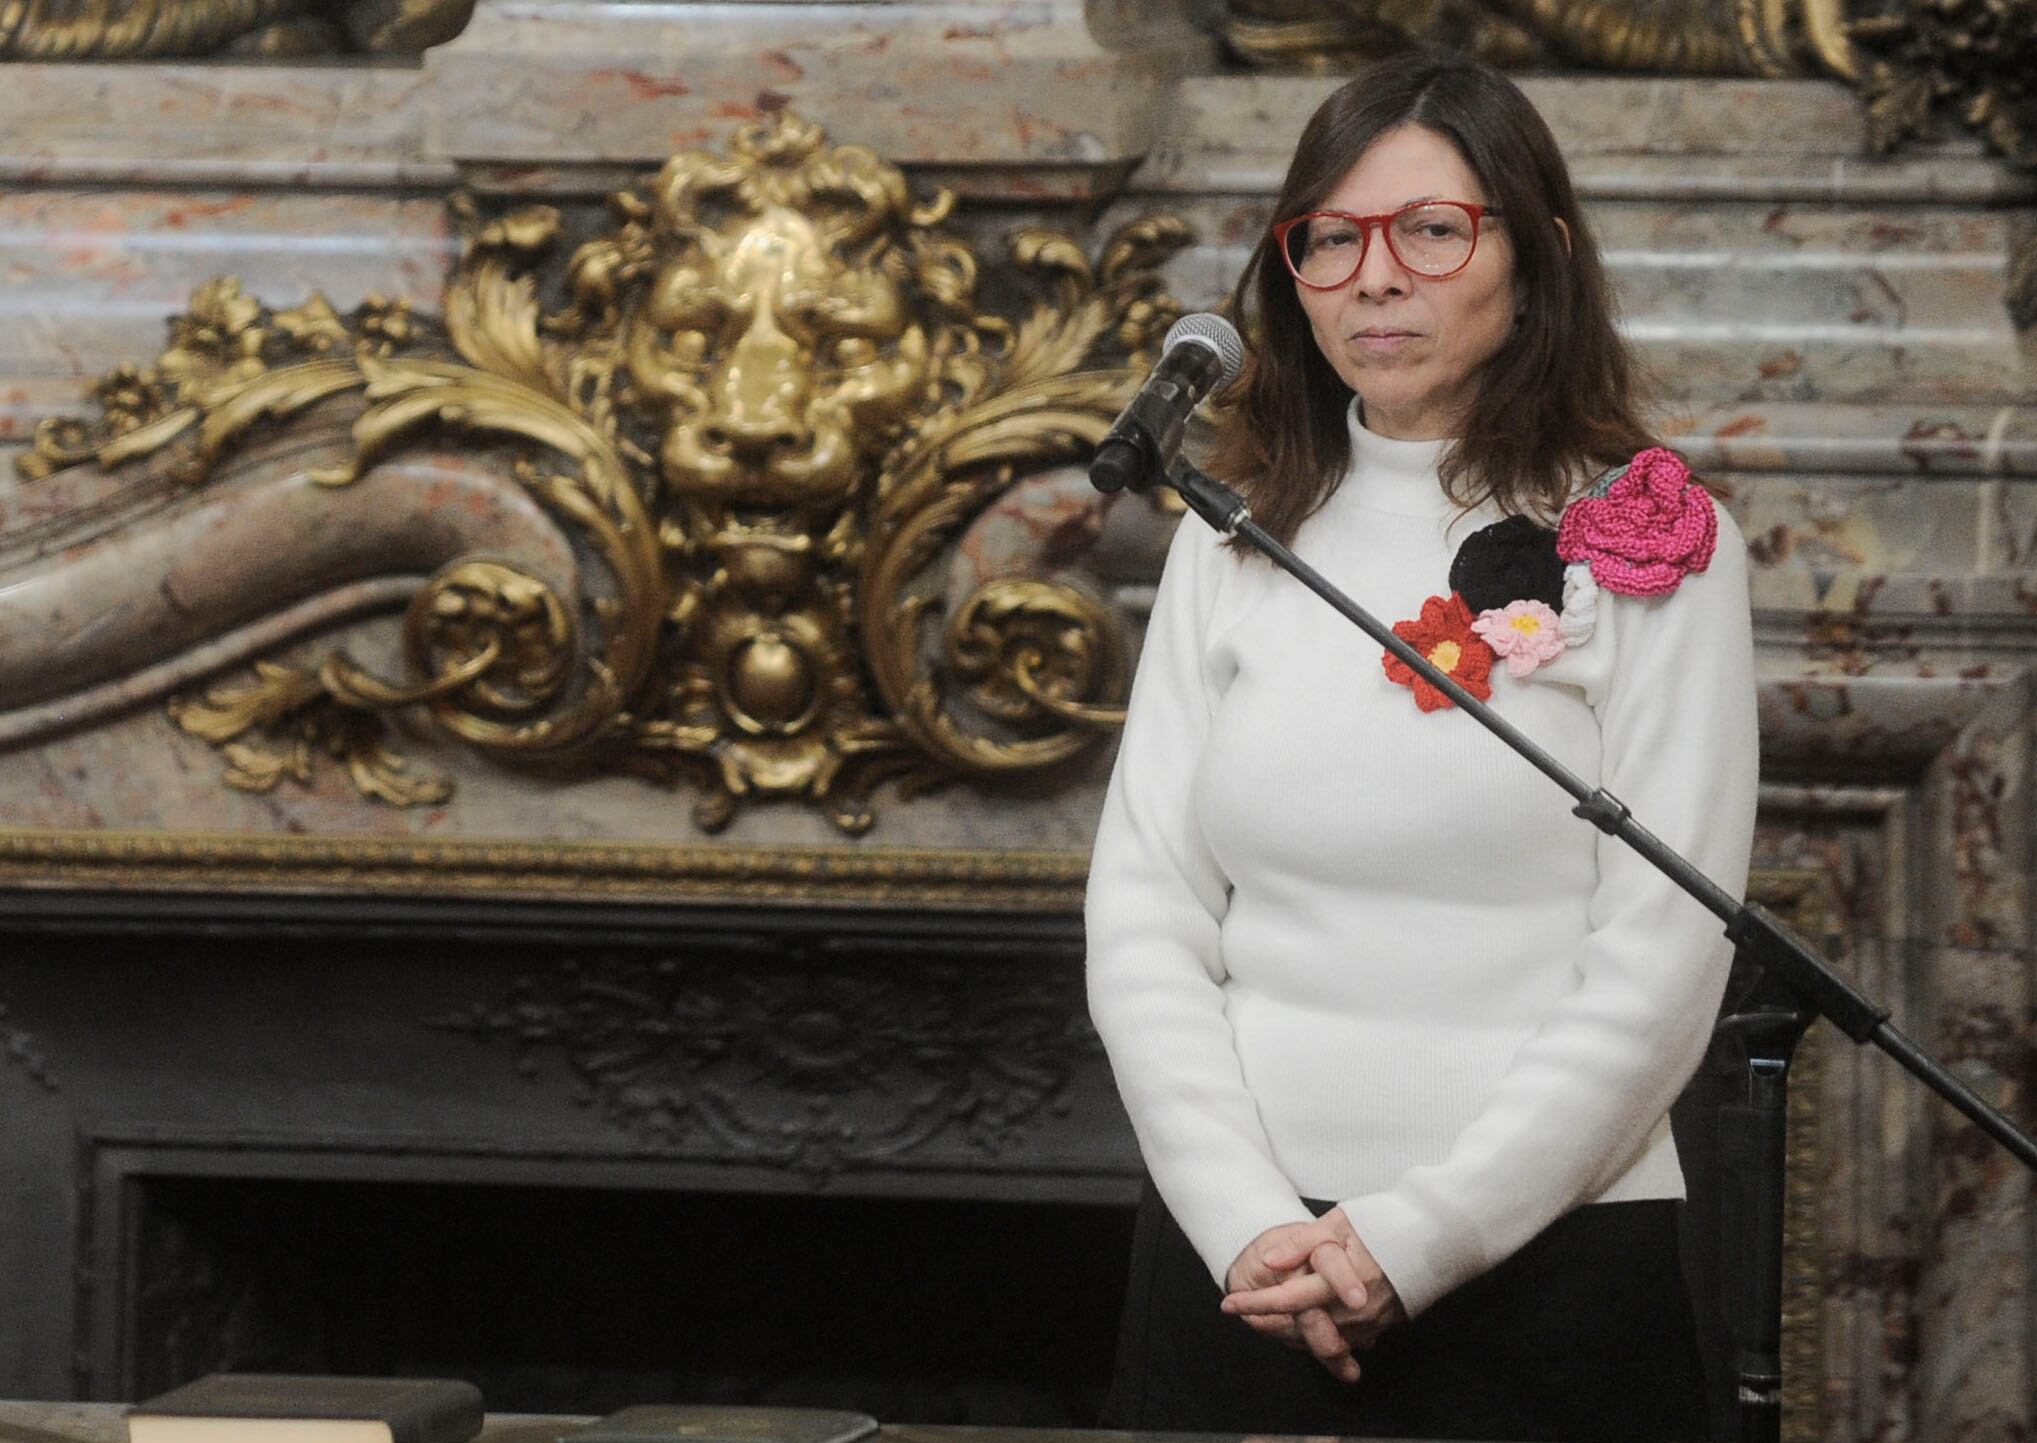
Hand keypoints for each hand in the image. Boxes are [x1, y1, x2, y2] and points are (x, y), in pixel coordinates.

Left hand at [1223, 1209, 1403, 1381]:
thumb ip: (1301, 1243)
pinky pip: (1343, 1338)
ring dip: (1294, 1329)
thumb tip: (1270, 1262)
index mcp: (1342, 1283)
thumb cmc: (1381, 1223)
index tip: (1228, 1305)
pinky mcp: (1382, 1328)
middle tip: (1243, 1312)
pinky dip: (1320, 1331)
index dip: (1257, 1304)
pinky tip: (1307, 1319)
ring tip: (1268, 1317)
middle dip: (1271, 1322)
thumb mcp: (1337, 1223)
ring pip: (1322, 1337)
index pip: (1289, 1300)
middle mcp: (1356, 1311)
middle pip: (1303, 1326)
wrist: (1433, 1237)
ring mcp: (1371, 1324)